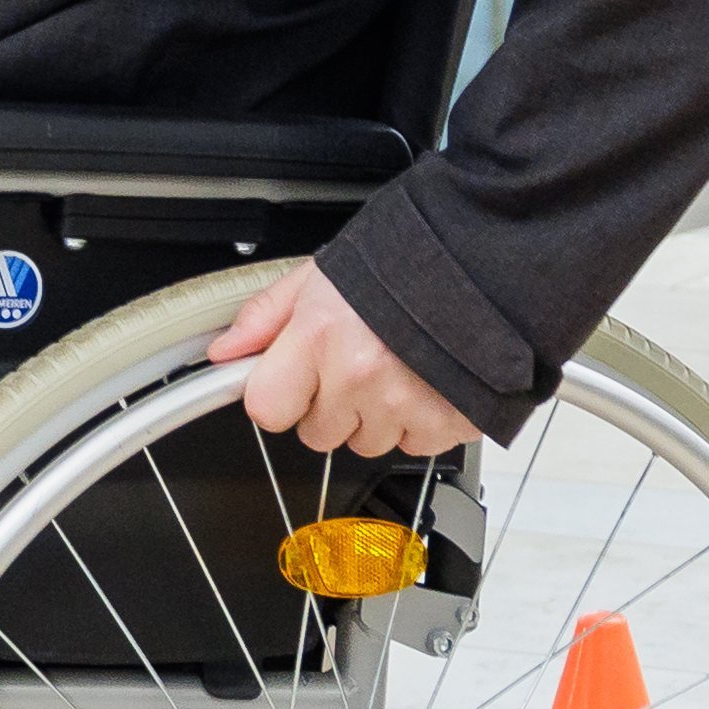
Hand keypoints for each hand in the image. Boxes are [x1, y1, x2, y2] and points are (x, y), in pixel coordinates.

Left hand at [206, 262, 472, 461]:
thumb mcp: (320, 276)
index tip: (296, 379)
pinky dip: (421, 422)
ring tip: (397, 368)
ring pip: (366, 443)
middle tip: (356, 362)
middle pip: (317, 433)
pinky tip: (427, 382)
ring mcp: (406, 405)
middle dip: (331, 406)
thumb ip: (266, 316)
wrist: (484, 263)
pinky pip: (415, 445)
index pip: (267, 409)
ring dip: (376, 416)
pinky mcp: (448, 423)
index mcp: (320, 336)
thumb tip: (224, 352)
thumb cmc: (402, 264)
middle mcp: (359, 376)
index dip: (279, 395)